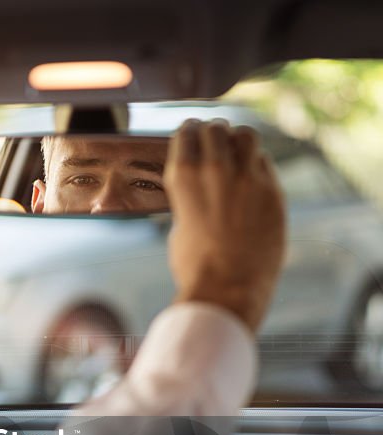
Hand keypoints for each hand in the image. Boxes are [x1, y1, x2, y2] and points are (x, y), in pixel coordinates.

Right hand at [164, 120, 285, 332]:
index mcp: (183, 176)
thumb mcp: (179, 223)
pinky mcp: (273, 192)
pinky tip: (250, 177)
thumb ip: (190, 198)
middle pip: (216, 128)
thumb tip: (199, 188)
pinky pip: (264, 163)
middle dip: (213, 132)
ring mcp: (248, 179)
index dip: (189, 132)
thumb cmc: (194, 264)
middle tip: (213, 140)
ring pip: (246, 135)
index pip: (187, 132)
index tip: (191, 134)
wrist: (226, 287)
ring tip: (235, 150)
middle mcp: (216, 169)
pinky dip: (255, 165)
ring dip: (238, 140)